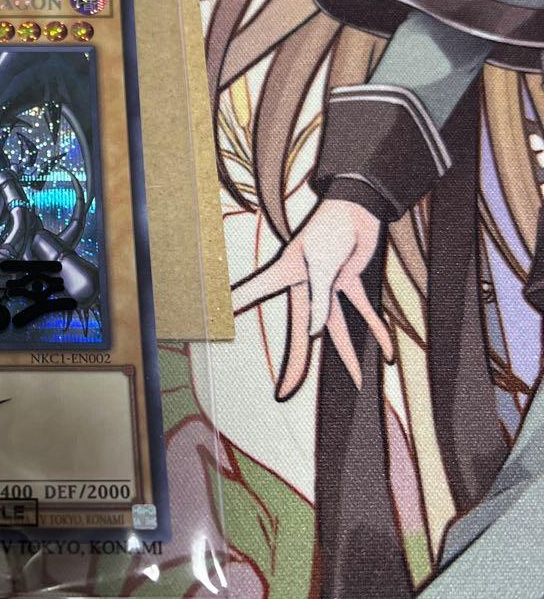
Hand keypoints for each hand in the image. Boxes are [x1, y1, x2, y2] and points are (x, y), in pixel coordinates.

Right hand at [233, 199, 393, 398]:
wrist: (358, 207)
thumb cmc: (332, 229)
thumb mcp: (323, 265)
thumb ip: (320, 301)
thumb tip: (314, 333)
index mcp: (288, 277)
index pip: (254, 294)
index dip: (234, 307)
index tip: (213, 320)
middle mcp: (305, 288)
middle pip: (300, 333)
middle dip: (296, 364)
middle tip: (286, 391)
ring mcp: (328, 287)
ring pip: (337, 329)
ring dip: (348, 354)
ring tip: (357, 381)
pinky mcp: (349, 282)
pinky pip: (364, 311)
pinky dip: (377, 329)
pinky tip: (386, 351)